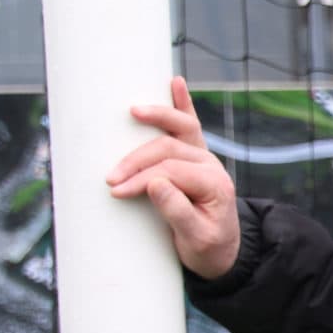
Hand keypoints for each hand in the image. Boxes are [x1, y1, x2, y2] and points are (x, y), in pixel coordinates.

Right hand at [108, 76, 240, 280]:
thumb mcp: (196, 239)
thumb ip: (178, 213)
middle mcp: (210, 165)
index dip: (143, 179)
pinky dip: (182, 103)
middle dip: (137, 160)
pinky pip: (189, 124)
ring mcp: (203, 157)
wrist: (221, 251)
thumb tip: (155, 183)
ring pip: (178, 129)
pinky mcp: (194, 155)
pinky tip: (175, 82)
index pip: (172, 171)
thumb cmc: (208, 248)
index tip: (117, 191)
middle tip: (111, 178)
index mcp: (214, 184)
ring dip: (154, 119)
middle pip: (170, 149)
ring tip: (131, 111)